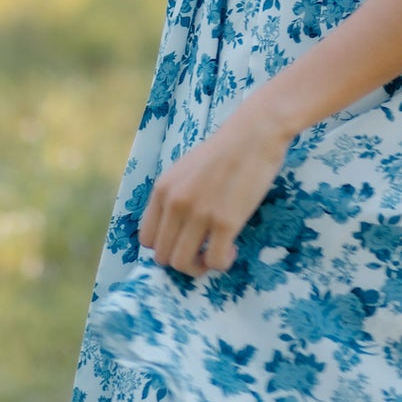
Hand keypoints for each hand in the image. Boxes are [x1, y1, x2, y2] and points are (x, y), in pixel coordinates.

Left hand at [137, 98, 293, 278]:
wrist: (255, 133)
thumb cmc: (224, 150)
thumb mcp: (185, 170)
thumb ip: (175, 196)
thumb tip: (174, 229)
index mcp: (162, 190)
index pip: (147, 239)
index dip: (165, 247)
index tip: (184, 242)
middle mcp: (175, 204)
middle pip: (163, 256)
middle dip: (182, 261)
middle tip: (203, 251)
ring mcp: (199, 214)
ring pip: (183, 264)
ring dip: (199, 267)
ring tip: (216, 253)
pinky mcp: (225, 222)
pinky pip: (215, 261)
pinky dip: (222, 263)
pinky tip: (233, 248)